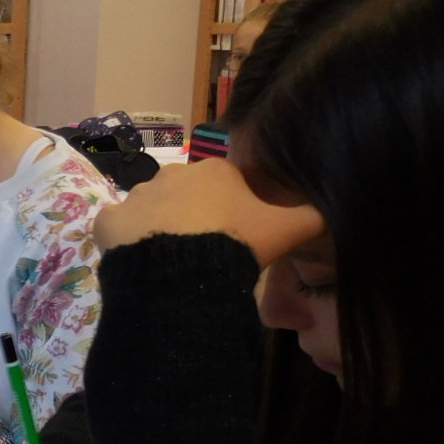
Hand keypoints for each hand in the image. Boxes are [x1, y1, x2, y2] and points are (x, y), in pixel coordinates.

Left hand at [94, 159, 325, 267]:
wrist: (182, 273)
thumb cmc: (236, 243)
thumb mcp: (287, 230)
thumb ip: (313, 217)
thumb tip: (336, 209)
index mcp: (215, 170)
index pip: (226, 184)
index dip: (232, 210)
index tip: (234, 236)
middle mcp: (173, 173)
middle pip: (186, 195)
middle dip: (193, 218)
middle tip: (202, 252)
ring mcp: (136, 196)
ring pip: (150, 210)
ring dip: (158, 229)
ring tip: (170, 262)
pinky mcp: (108, 221)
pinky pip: (117, 229)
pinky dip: (124, 243)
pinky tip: (138, 263)